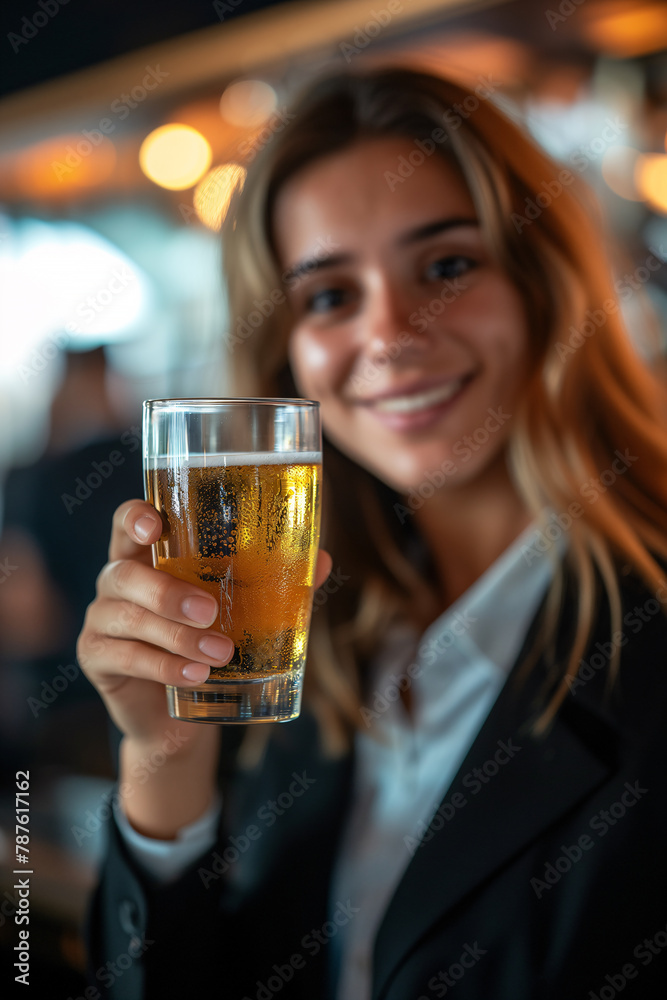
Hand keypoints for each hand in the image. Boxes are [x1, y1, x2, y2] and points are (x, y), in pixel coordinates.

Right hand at [78, 498, 332, 746]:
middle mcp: (117, 580)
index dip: (135, 517)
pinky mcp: (96, 658)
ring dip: (176, 636)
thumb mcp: (245, 610)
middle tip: (210, 611)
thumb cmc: (211, 641)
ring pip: (128, 618)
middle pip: (125, 572)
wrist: (182, 714)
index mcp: (148, 555)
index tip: (155, 524)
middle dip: (167, 591)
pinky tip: (194, 675)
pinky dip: (163, 666)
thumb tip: (322, 559)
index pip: (129, 522)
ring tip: (220, 654)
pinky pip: (124, 657)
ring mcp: (101, 619)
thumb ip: (275, 582)